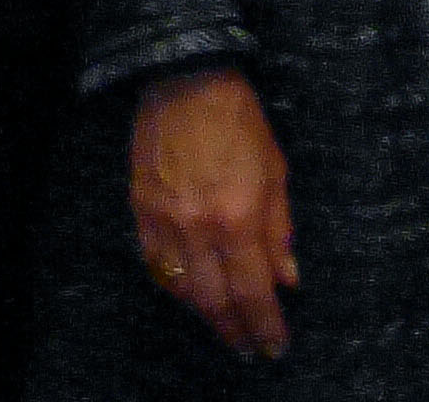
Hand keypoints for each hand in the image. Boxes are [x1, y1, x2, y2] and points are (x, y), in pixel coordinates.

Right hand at [133, 67, 297, 359]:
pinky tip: (190, 293)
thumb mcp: (276, 171)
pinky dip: (175, 287)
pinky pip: (156, 266)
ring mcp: (165, 223)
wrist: (185, 80)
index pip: (254, 292)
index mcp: (239, 218)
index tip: (275, 346)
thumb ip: (280, 231)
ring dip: (206, 315)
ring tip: (224, 325)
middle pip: (216, 302)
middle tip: (249, 349)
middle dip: (235, 331)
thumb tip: (288, 279)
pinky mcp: (141, 211)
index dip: (265, 326)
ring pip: (183, 290)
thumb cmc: (240, 121)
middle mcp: (199, 229)